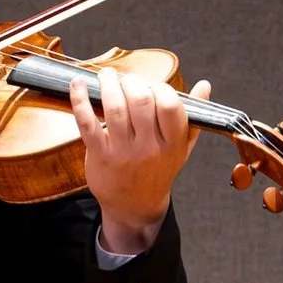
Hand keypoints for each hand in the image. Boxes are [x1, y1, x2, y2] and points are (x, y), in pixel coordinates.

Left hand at [71, 68, 204, 256]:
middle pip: (141, 100)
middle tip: (125, 79)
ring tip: (106, 76)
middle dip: (132, 81)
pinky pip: (88, 123)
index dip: (160, 87)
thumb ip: (193, 117)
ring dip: (108, 84)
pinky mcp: (100, 155)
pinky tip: (78, 85)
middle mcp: (149, 147)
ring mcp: (123, 152)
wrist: (134, 207)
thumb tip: (204, 86)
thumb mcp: (181, 149)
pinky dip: (80, 100)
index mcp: (172, 143)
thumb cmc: (158, 172)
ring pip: (115, 107)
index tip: (151, 86)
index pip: (170, 105)